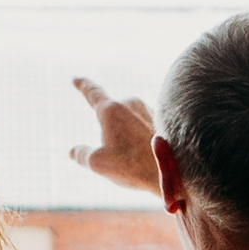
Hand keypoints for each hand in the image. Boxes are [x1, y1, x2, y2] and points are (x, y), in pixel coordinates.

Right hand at [69, 77, 164, 200]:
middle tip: (121, 160)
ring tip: (139, 161)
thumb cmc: (134, 165)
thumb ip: (82, 155)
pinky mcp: (164, 120)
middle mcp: (131, 103)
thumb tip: (73, 151)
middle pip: (112, 119)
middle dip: (111, 137)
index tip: (77, 79)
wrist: (175, 170)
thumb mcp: (98, 164)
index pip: (92, 93)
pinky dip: (144, 142)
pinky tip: (151, 158)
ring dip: (129, 141)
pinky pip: (145, 130)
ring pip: (130, 125)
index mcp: (111, 110)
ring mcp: (149, 109)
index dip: (83, 86)